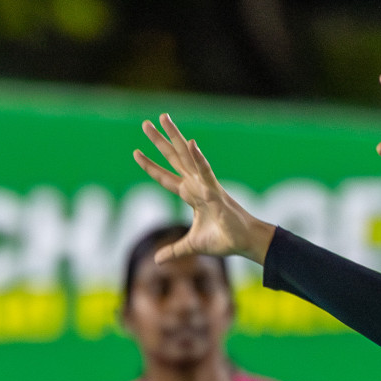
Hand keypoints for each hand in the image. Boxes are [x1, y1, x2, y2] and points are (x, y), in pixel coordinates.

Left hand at [133, 113, 277, 264]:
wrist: (245, 243)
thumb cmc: (223, 240)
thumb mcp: (191, 246)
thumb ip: (174, 250)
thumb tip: (157, 261)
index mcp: (190, 194)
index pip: (165, 177)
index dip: (150, 166)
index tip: (135, 152)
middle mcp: (196, 185)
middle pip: (174, 158)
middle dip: (159, 141)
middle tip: (147, 123)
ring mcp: (206, 185)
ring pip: (187, 157)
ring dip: (175, 138)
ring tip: (163, 119)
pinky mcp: (216, 193)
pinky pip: (206, 173)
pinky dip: (199, 159)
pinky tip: (191, 144)